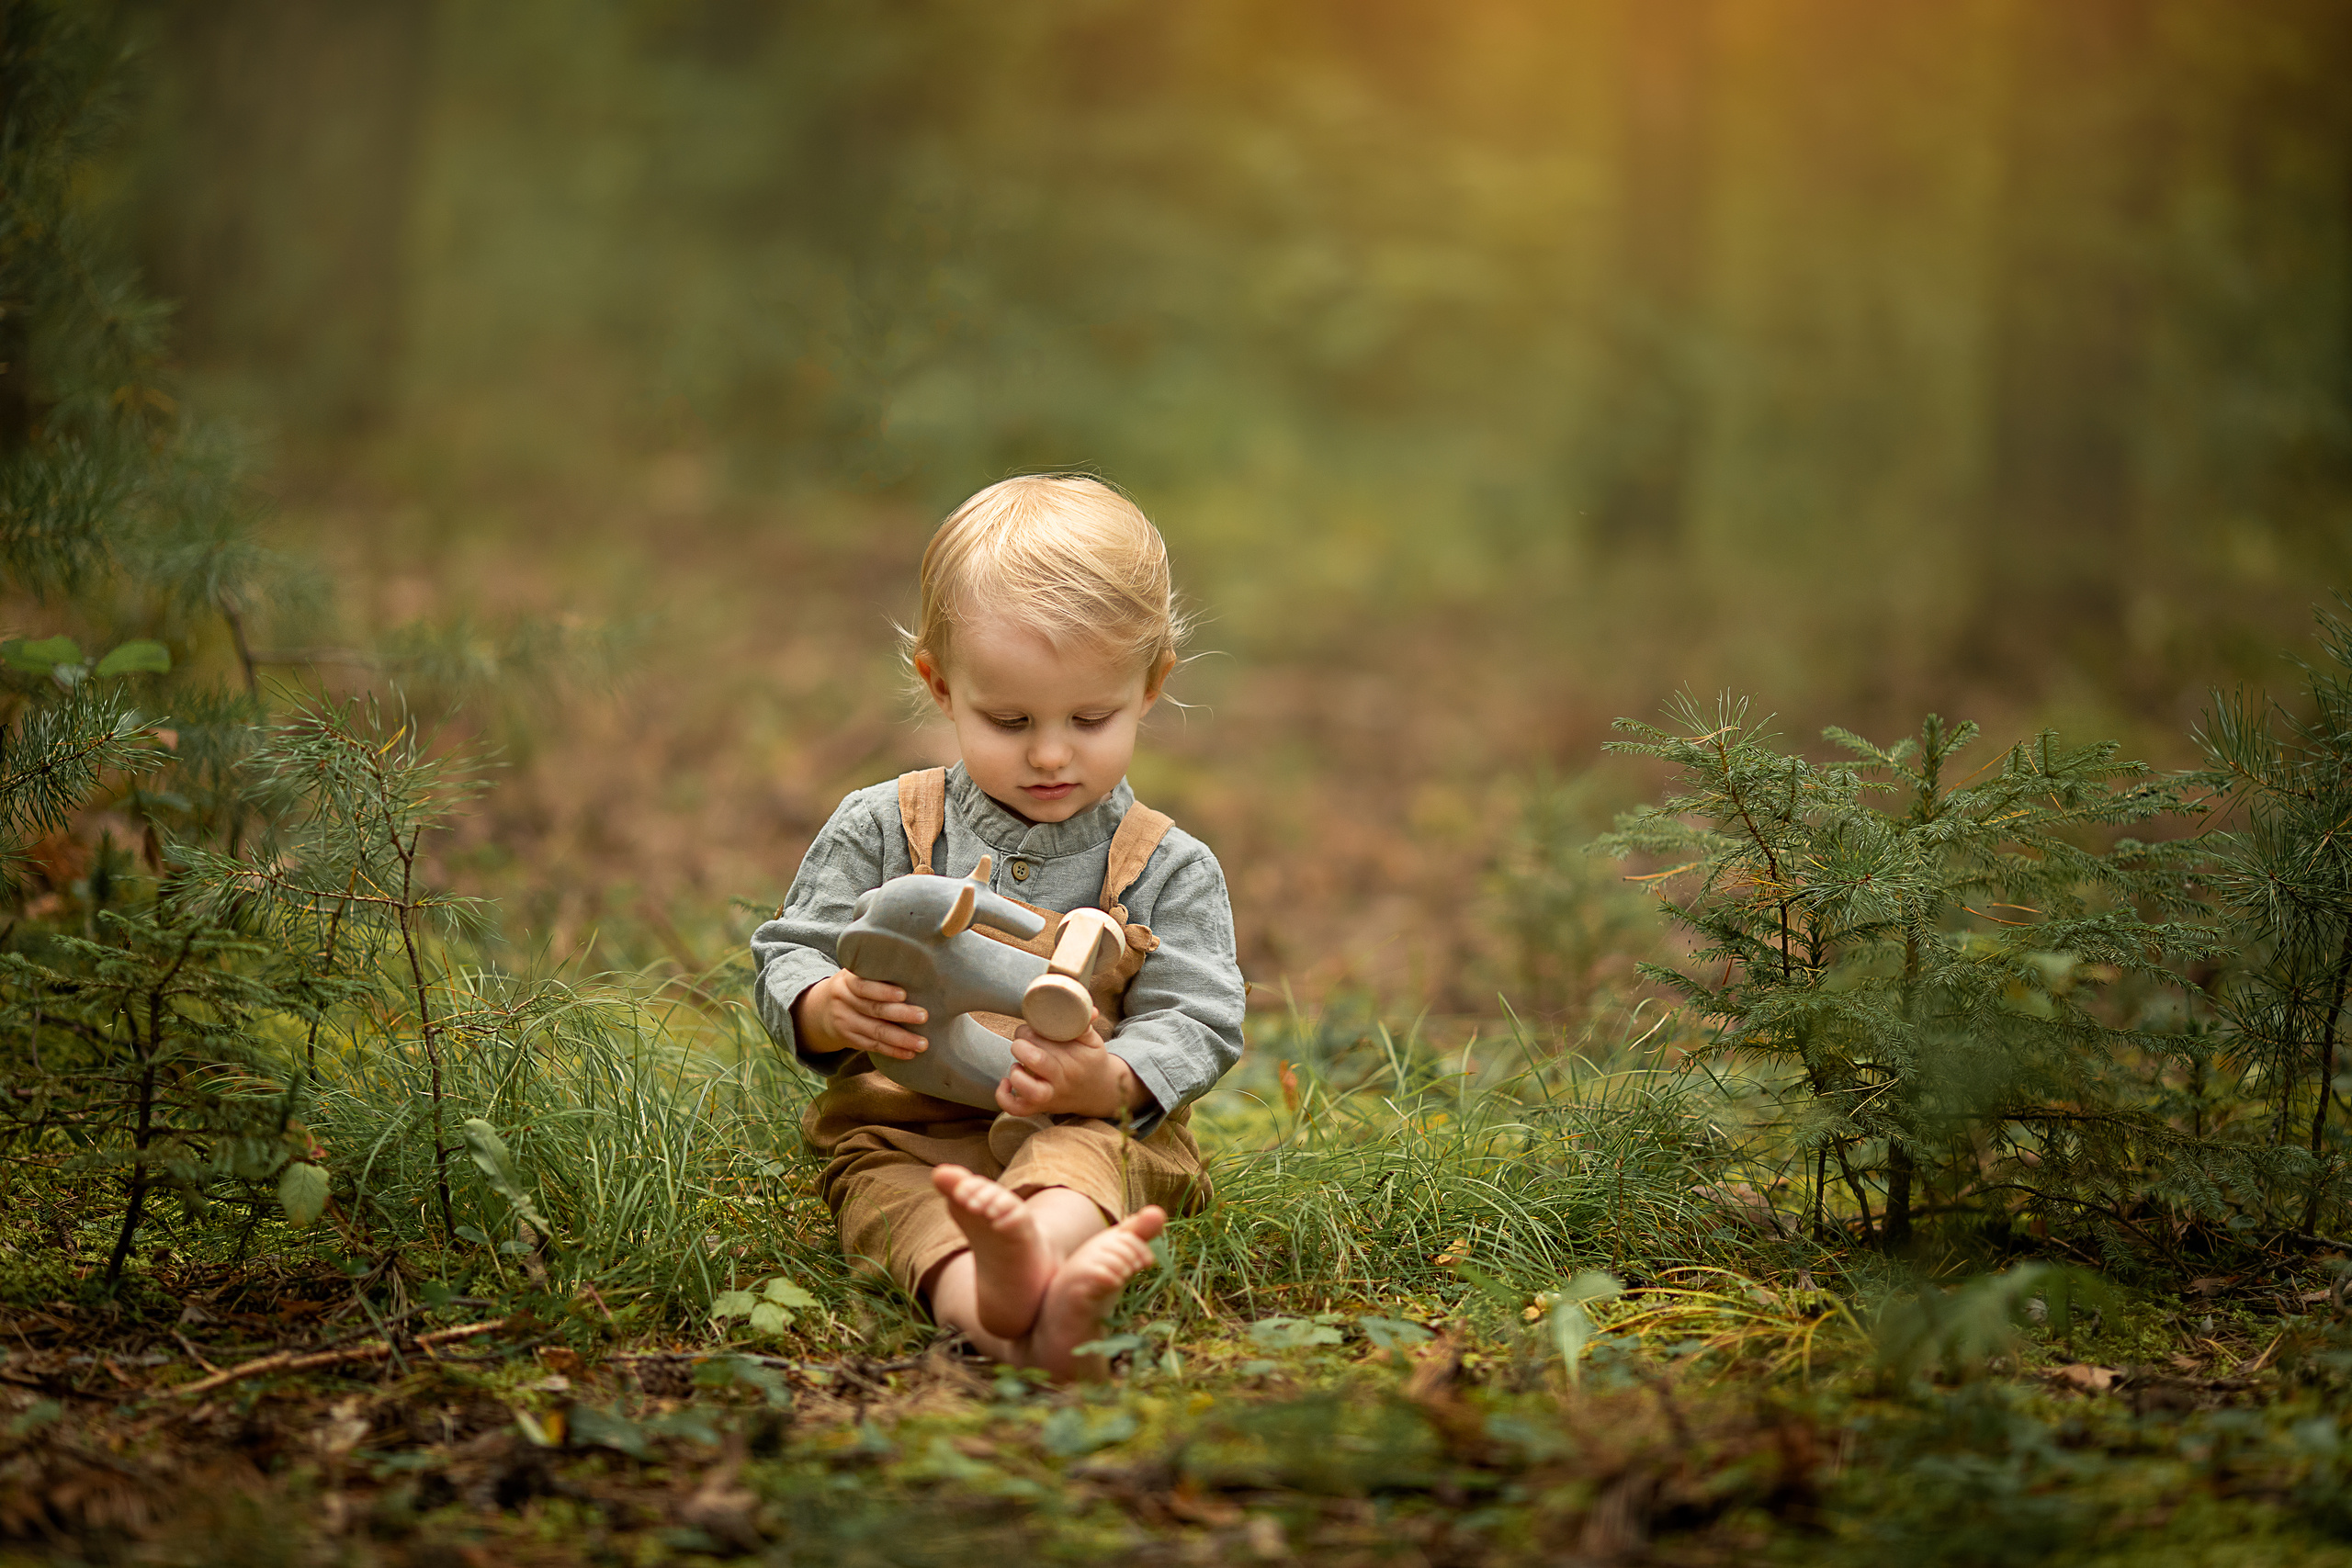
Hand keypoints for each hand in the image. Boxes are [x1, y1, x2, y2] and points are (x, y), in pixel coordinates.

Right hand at [792, 970, 928, 1059]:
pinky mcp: (850, 1039)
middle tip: (924, 1016)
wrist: (821, 1009)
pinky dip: (892, 1051)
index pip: (863, 985)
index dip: (883, 991)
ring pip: (875, 1032)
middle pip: (873, 1009)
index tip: (904, 994)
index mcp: (846, 980)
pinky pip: (873, 1046)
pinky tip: (909, 1053)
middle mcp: (843, 1001)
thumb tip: (916, 969)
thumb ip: (876, 972)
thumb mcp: (856, 973)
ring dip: (901, 1039)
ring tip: (922, 1043)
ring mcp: (845, 1022)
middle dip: (900, 1014)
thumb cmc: (853, 986)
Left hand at [996, 1020, 1155, 1119]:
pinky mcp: (1040, 1107)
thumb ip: (1084, 1024)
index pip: (1049, 1041)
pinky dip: (1004, 1097)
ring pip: (1028, 1090)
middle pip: (1036, 1060)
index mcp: (1074, 1060)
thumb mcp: (1093, 1042)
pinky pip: (1017, 1109)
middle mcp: (1062, 1079)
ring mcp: (1050, 1096)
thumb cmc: (1091, 1061)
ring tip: (1019, 1061)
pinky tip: (1006, 1081)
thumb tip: (1087, 1008)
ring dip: (1016, 1071)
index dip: (1032, 1029)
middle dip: (1022, 1044)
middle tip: (1024, 1040)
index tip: (1033, 1026)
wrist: (1099, 1092)